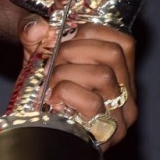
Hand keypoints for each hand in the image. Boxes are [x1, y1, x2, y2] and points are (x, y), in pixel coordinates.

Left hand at [19, 15, 136, 150]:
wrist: (33, 132)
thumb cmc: (42, 93)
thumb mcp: (38, 55)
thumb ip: (33, 34)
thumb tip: (36, 28)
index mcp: (119, 73)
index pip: (124, 42)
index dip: (92, 33)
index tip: (65, 39)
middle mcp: (127, 94)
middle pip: (113, 53)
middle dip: (75, 49)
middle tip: (53, 61)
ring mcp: (121, 116)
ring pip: (103, 75)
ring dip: (67, 73)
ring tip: (51, 83)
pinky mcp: (107, 132)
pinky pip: (92, 102)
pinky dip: (66, 93)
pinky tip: (53, 99)